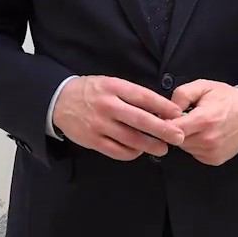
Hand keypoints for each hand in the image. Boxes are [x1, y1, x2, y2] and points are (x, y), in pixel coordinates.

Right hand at [52, 76, 186, 160]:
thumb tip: (159, 109)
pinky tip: (139, 151)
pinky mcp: (93, 141)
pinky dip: (132, 153)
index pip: (144, 97)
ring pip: (131, 139)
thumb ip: (131, 94)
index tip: (177, 113)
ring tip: (163, 149)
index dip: (163, 106)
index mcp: (114, 87)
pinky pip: (117, 151)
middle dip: (163, 130)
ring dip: (150, 145)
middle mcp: (108, 105)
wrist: (59, 100)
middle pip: (141, 120)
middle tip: (178, 137)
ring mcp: (99, 124)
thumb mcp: (110, 83)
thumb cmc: (91, 91)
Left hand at [170, 79, 237, 165]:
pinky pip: (194, 153)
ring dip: (185, 138)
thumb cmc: (226, 98)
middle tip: (186, 118)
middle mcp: (208, 140)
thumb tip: (167, 109)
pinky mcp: (215, 159)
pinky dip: (195, 145)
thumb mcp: (203, 86)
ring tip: (197, 125)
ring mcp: (212, 152)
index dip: (165, 122)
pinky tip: (204, 134)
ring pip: (184, 148)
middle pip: (176, 140)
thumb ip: (182, 94)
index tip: (166, 116)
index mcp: (204, 120)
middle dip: (176, 129)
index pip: (172, 129)